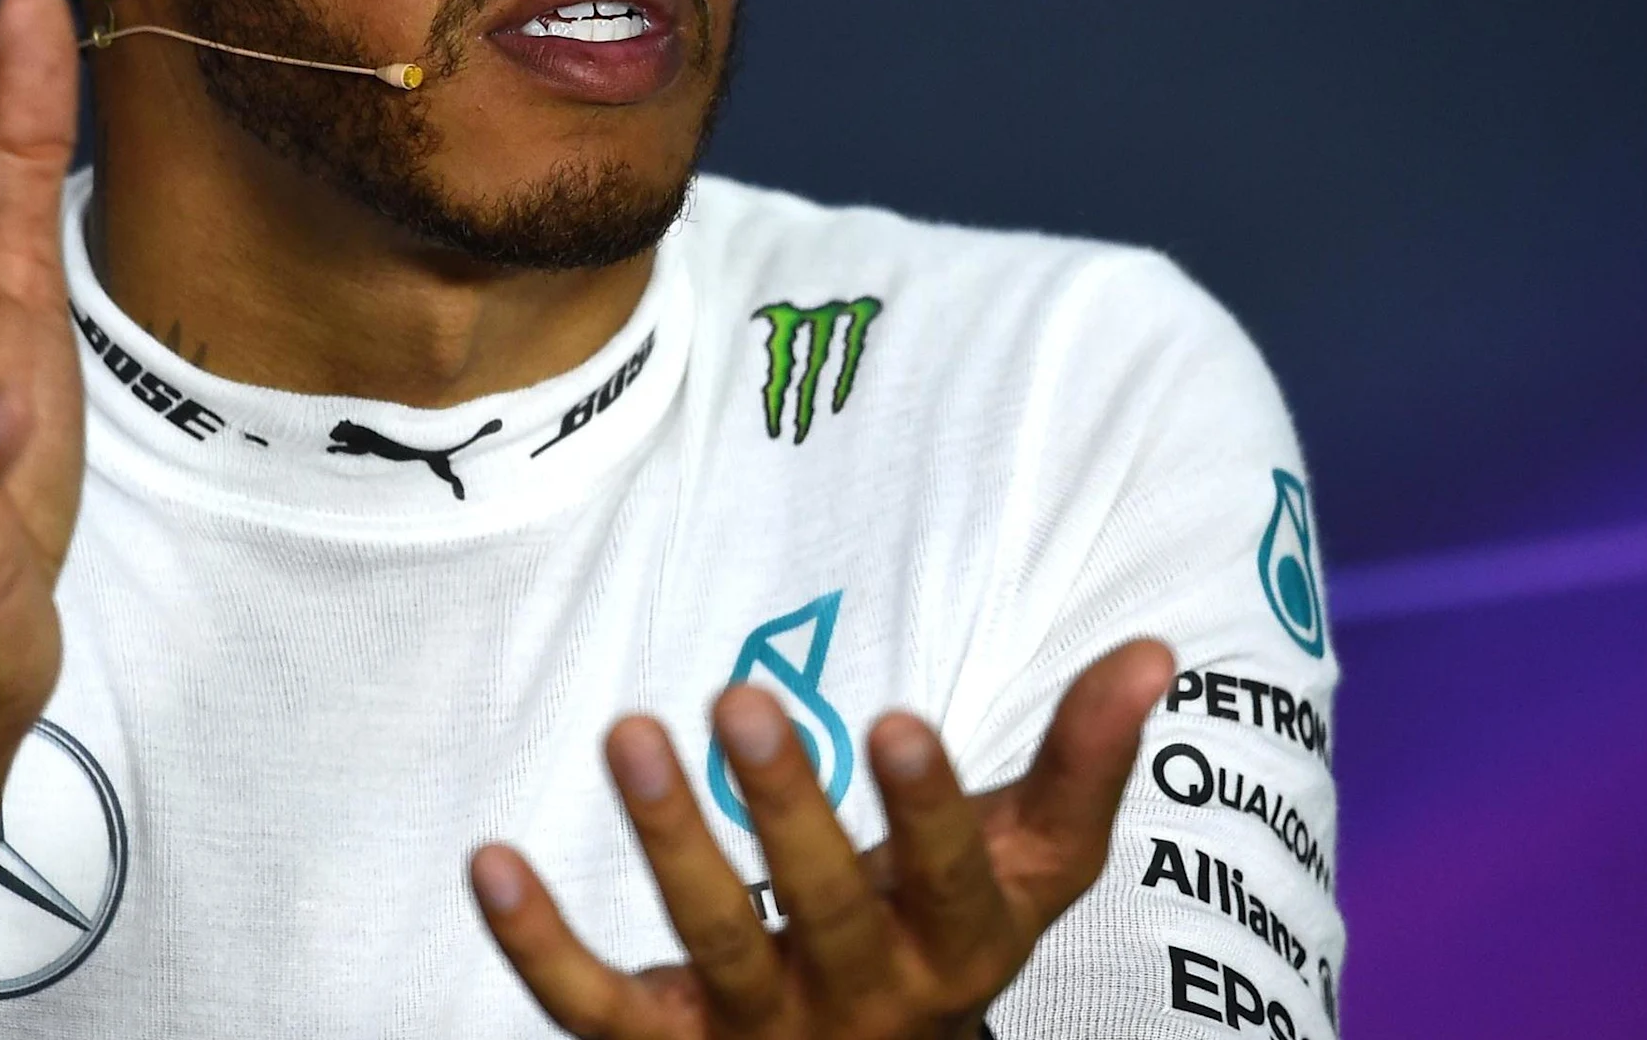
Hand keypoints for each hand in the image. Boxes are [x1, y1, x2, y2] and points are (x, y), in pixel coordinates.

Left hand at [471, 641, 1175, 1038]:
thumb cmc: (944, 930)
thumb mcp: (1026, 866)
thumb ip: (1081, 762)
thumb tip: (1155, 645)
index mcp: (959, 950)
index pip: (953, 884)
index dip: (930, 811)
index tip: (901, 720)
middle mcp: (863, 1003)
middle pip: (824, 911)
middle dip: (785, 810)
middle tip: (740, 695)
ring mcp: (757, 1036)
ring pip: (711, 946)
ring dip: (669, 842)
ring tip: (628, 731)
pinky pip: (593, 1008)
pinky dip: (538, 944)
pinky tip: (490, 859)